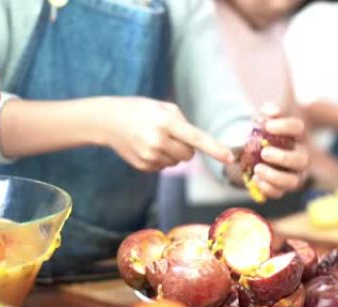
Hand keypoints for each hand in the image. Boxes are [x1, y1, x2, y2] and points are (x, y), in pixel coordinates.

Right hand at [100, 97, 233, 171]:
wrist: (108, 121)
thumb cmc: (141, 110)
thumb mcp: (164, 108)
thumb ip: (184, 125)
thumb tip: (198, 147)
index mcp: (166, 122)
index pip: (196, 138)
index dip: (214, 148)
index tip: (228, 157)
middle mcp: (158, 141)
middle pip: (189, 155)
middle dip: (186, 147)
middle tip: (170, 134)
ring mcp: (149, 156)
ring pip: (177, 163)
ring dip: (172, 153)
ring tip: (154, 138)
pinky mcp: (143, 166)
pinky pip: (164, 167)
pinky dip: (160, 159)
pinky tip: (146, 147)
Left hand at [248, 104, 310, 199]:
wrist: (251, 154)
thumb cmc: (260, 136)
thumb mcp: (260, 122)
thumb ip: (265, 114)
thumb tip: (271, 111)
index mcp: (295, 137)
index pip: (298, 128)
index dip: (285, 126)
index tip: (268, 126)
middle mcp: (299, 157)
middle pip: (303, 159)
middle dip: (283, 157)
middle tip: (264, 152)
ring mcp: (293, 175)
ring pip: (293, 182)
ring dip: (275, 177)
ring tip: (257, 169)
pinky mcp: (281, 189)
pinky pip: (279, 193)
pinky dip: (267, 188)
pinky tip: (256, 180)